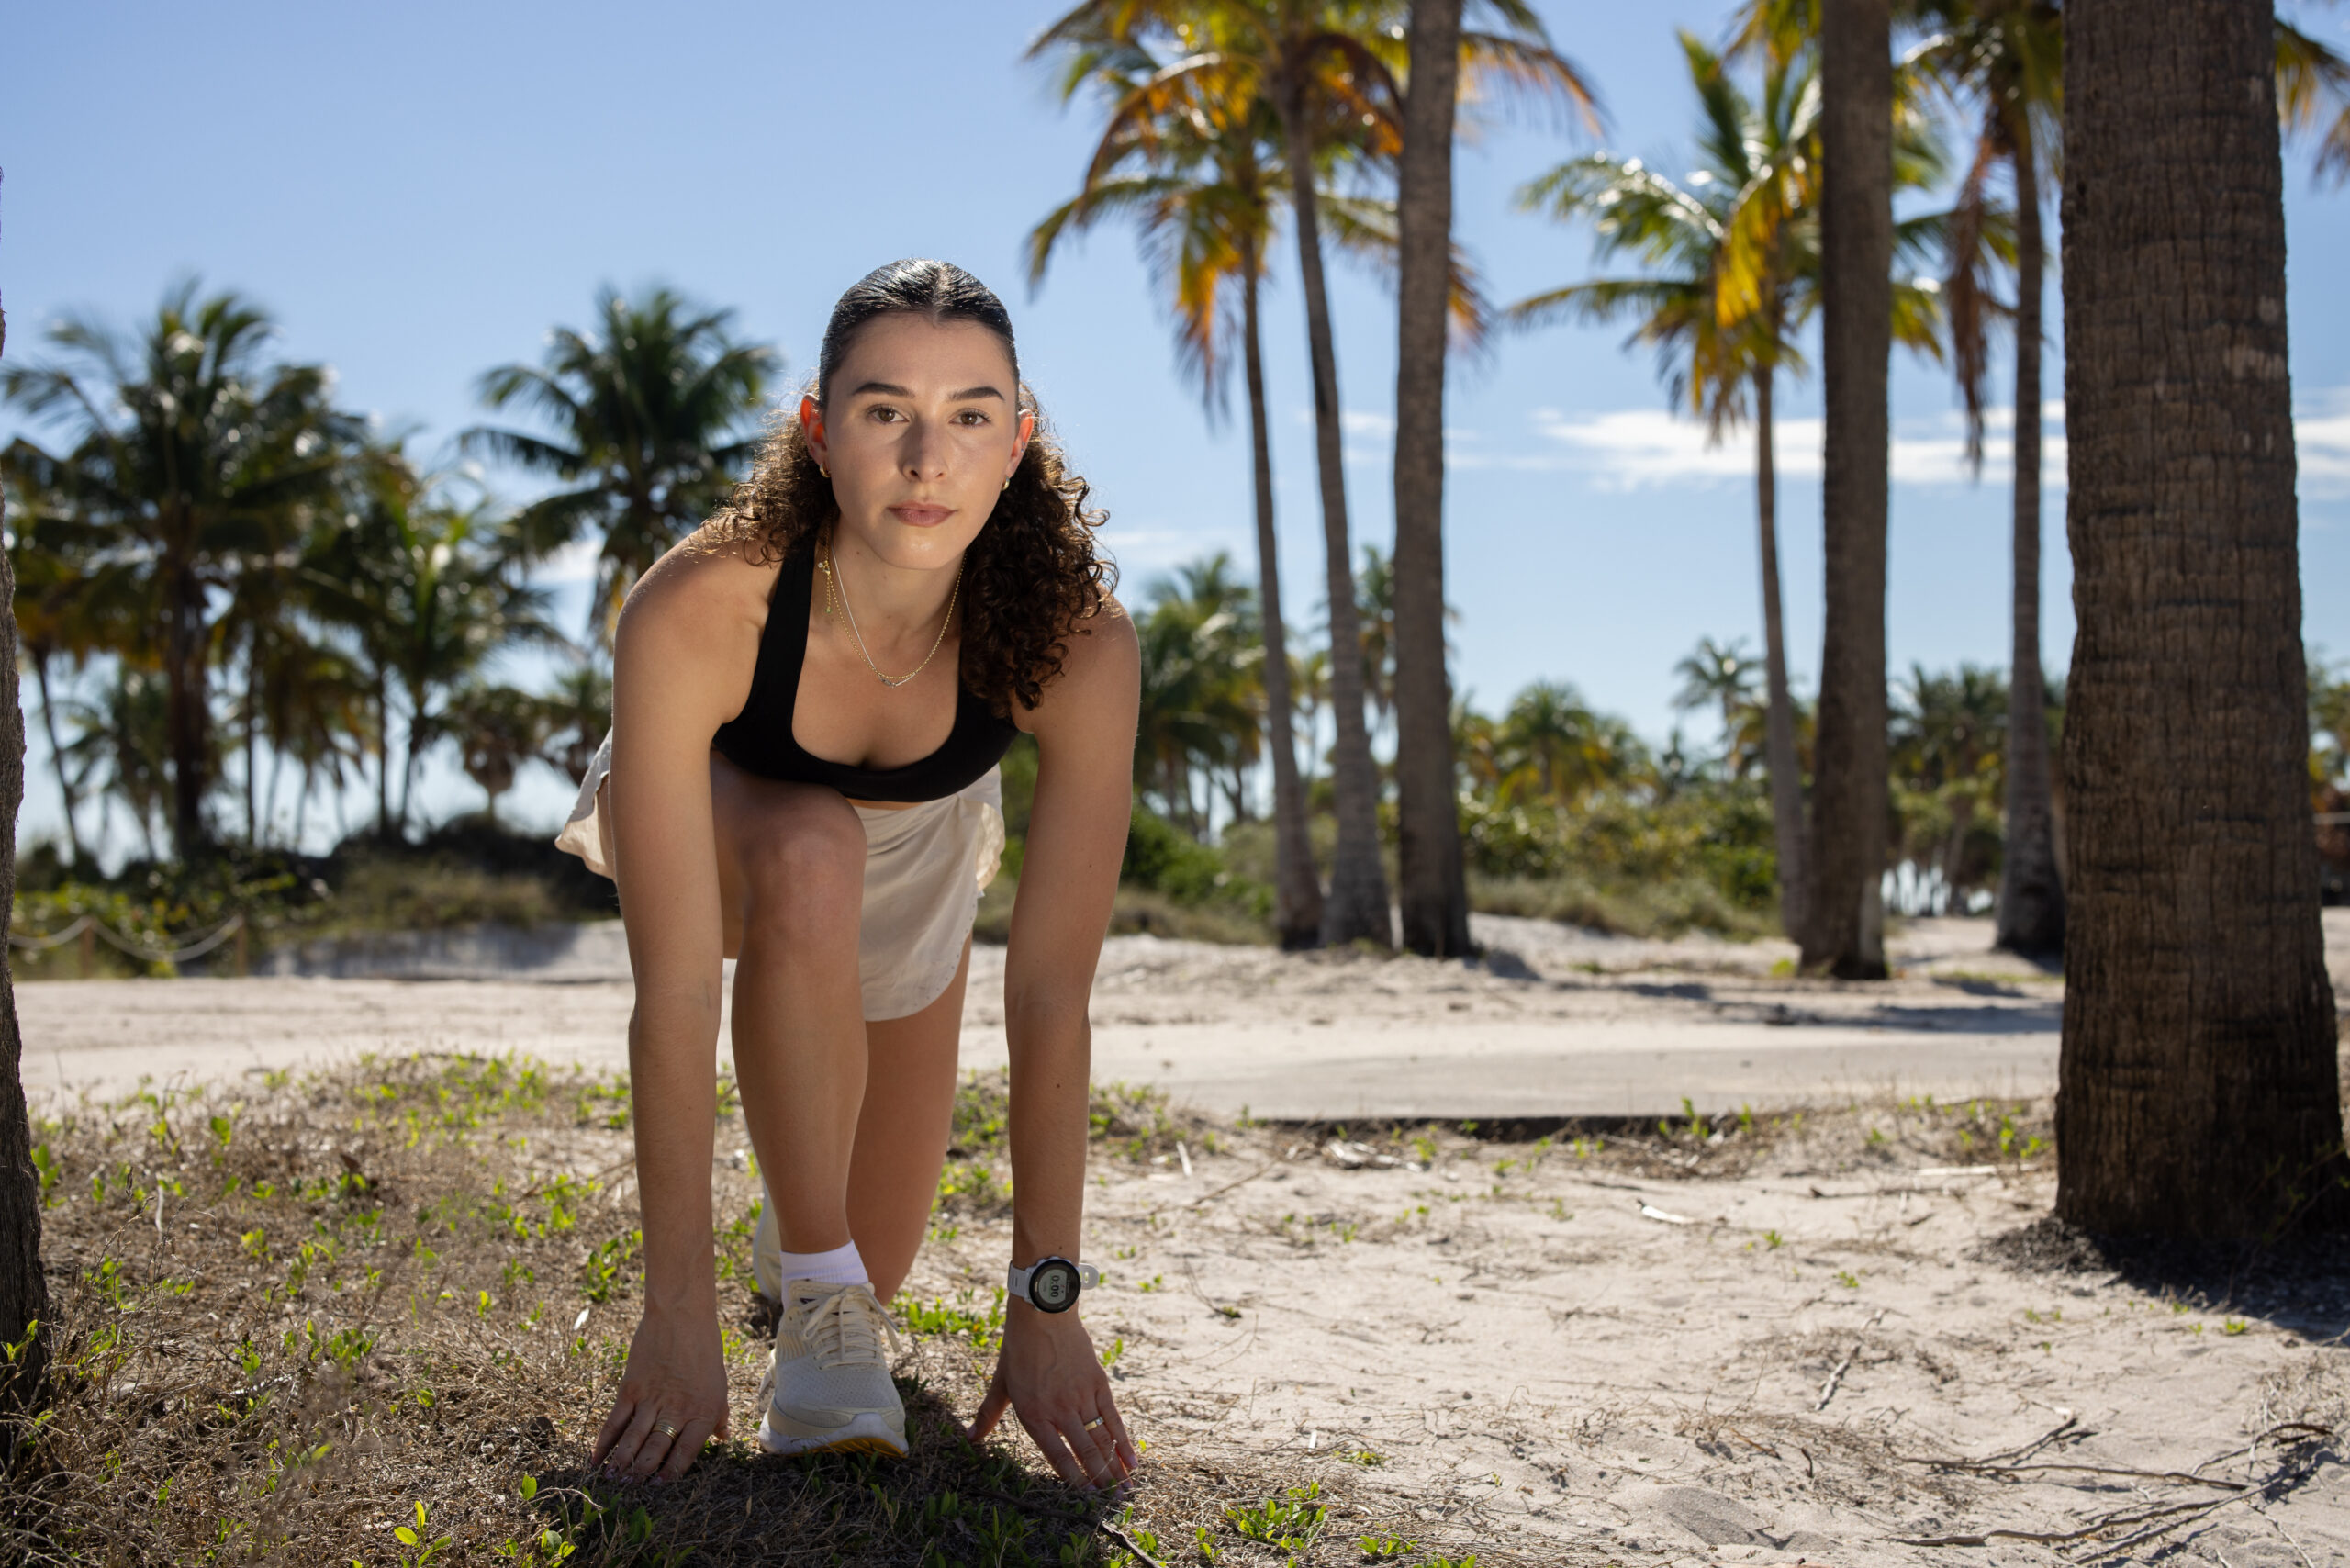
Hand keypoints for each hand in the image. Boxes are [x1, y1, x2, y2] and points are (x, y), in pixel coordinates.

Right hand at [592, 1305, 729, 1481]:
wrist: (681, 1317)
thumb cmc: (704, 1350)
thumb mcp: (719, 1384)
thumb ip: (718, 1415)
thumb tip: (723, 1437)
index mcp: (702, 1412)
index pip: (686, 1452)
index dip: (673, 1472)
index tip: (661, 1485)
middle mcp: (676, 1411)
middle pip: (656, 1450)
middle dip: (642, 1472)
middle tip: (631, 1487)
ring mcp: (650, 1401)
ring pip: (633, 1441)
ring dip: (622, 1463)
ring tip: (613, 1480)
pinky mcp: (630, 1390)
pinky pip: (614, 1422)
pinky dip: (603, 1443)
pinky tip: (596, 1459)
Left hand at [966, 1302, 1137, 1488]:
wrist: (1043, 1313)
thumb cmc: (1018, 1348)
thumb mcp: (1000, 1383)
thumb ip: (987, 1414)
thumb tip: (969, 1439)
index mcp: (1033, 1414)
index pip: (1056, 1456)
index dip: (1073, 1479)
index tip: (1085, 1497)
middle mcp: (1059, 1410)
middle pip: (1084, 1452)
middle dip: (1099, 1480)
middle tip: (1111, 1501)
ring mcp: (1081, 1397)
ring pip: (1101, 1440)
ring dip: (1115, 1467)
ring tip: (1124, 1489)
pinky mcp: (1098, 1384)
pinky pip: (1113, 1419)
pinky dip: (1124, 1441)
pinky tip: (1132, 1460)